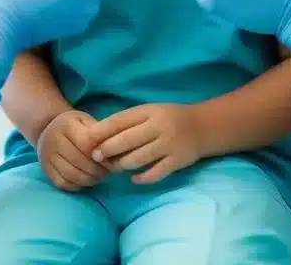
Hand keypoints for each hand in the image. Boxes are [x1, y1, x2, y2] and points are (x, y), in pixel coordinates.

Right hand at [36, 110, 110, 190]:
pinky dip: (78, 185)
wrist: (48, 129)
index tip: (111, 158)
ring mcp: (47, 157)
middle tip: (107, 171)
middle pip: (79, 161)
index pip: (86, 143)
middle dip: (97, 169)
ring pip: (72, 174)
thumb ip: (98, 134)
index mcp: (66, 125)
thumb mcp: (86, 121)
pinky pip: (64, 183)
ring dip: (89, 179)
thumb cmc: (75, 126)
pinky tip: (86, 180)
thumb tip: (111, 152)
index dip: (101, 153)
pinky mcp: (45, 170)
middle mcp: (53, 140)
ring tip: (99, 176)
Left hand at [87, 104, 202, 184]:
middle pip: (126, 141)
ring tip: (114, 167)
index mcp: (149, 112)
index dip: (101, 131)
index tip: (87, 140)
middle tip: (96, 157)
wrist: (203, 127)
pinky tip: (134, 178)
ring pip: (137, 159)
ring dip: (121, 165)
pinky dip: (141, 178)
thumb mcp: (149, 112)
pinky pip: (154, 174)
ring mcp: (168, 145)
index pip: (120, 120)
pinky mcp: (177, 162)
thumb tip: (99, 137)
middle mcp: (159, 127)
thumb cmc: (168, 119)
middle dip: (107, 150)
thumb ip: (128, 122)